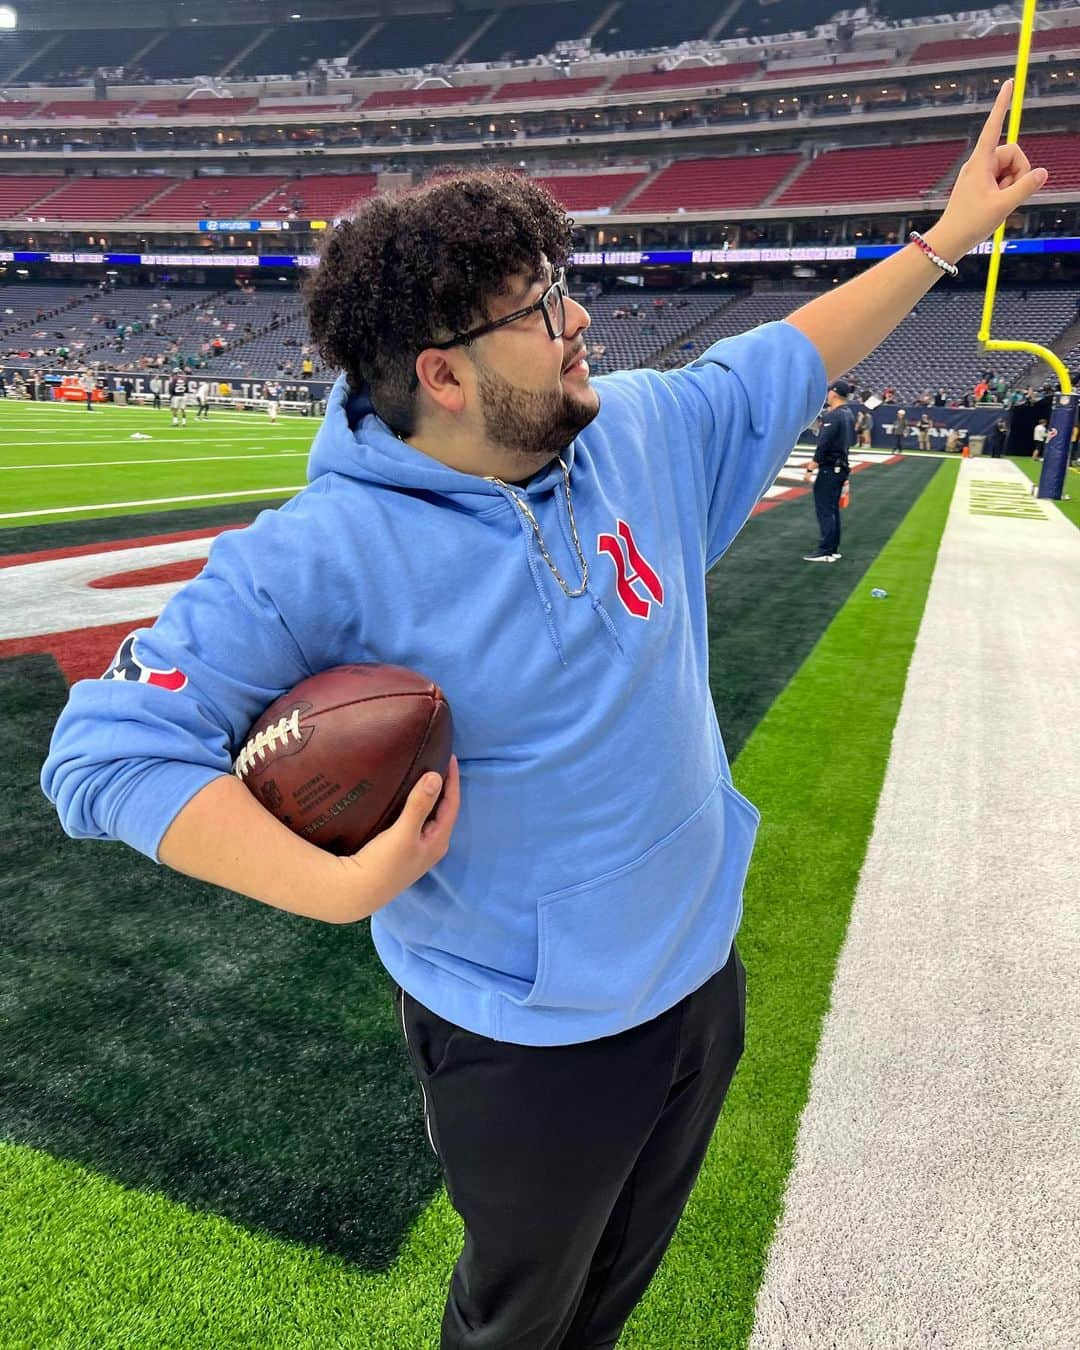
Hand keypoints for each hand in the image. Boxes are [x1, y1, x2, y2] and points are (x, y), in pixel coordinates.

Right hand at [332, 755, 460, 921]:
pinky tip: (407, 799)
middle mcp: (432, 845)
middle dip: (443, 787)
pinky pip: (417, 821)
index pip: (452, 804)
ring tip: (424, 774)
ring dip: (430, 796)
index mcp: (438, 841)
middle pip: (443, 809)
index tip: (449, 757)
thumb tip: (435, 777)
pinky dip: (417, 806)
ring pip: (430, 816)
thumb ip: (420, 805)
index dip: (452, 780)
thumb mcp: (403, 833)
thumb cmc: (382, 863)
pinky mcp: (403, 850)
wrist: (357, 890)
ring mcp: (418, 849)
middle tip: (438, 761)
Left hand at [930, 79, 1047, 261]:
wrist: (949, 241)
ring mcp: (979, 174)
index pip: (994, 126)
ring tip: (998, 203)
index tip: (1008, 83)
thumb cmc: (970, 224)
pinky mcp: (980, 184)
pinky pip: (1002, 180)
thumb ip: (1026, 187)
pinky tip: (995, 206)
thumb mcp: (1003, 206)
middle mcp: (978, 163)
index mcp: (980, 162)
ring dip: (1011, 184)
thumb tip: (1042, 172)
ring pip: (1010, 168)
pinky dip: (1005, 190)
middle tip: (1007, 195)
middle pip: (1013, 153)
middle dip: (1018, 172)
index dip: (1002, 104)